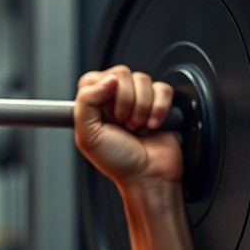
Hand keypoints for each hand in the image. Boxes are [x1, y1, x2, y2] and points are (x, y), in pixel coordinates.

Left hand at [73, 65, 179, 185]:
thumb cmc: (118, 161)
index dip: (101, 92)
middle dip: (124, 102)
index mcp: (93, 106)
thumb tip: (106, 79)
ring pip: (143, 79)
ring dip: (141, 108)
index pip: (93, 78)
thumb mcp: (88, 136)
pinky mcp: (160, 103)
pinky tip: (151, 125)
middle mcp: (114, 100)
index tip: (105, 113)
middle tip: (122, 123)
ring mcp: (138, 100)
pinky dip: (159, 109)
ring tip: (136, 127)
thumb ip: (86, 102)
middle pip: (120, 73)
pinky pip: (163, 88)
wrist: (148, 175)